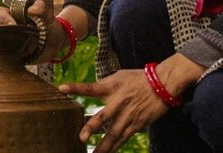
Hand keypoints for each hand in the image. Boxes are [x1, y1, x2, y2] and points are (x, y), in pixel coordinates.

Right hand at [0, 1, 90, 62]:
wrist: (57, 42)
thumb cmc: (50, 24)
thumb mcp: (48, 14)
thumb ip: (41, 7)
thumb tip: (32, 10)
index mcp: (12, 15)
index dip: (2, 17)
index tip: (12, 24)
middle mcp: (7, 29)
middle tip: (13, 40)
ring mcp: (9, 43)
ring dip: (3, 48)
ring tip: (17, 51)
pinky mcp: (13, 56)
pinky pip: (5, 58)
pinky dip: (8, 61)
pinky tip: (18, 61)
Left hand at [59, 54, 205, 152]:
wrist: (161, 84)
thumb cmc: (138, 78)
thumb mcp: (119, 76)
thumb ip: (105, 84)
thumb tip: (94, 89)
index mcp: (111, 87)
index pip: (90, 87)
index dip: (76, 87)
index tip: (61, 88)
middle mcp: (118, 102)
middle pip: (103, 117)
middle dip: (92, 128)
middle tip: (82, 138)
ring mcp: (127, 115)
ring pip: (113, 133)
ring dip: (103, 146)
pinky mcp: (136, 124)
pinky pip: (124, 137)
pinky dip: (116, 146)